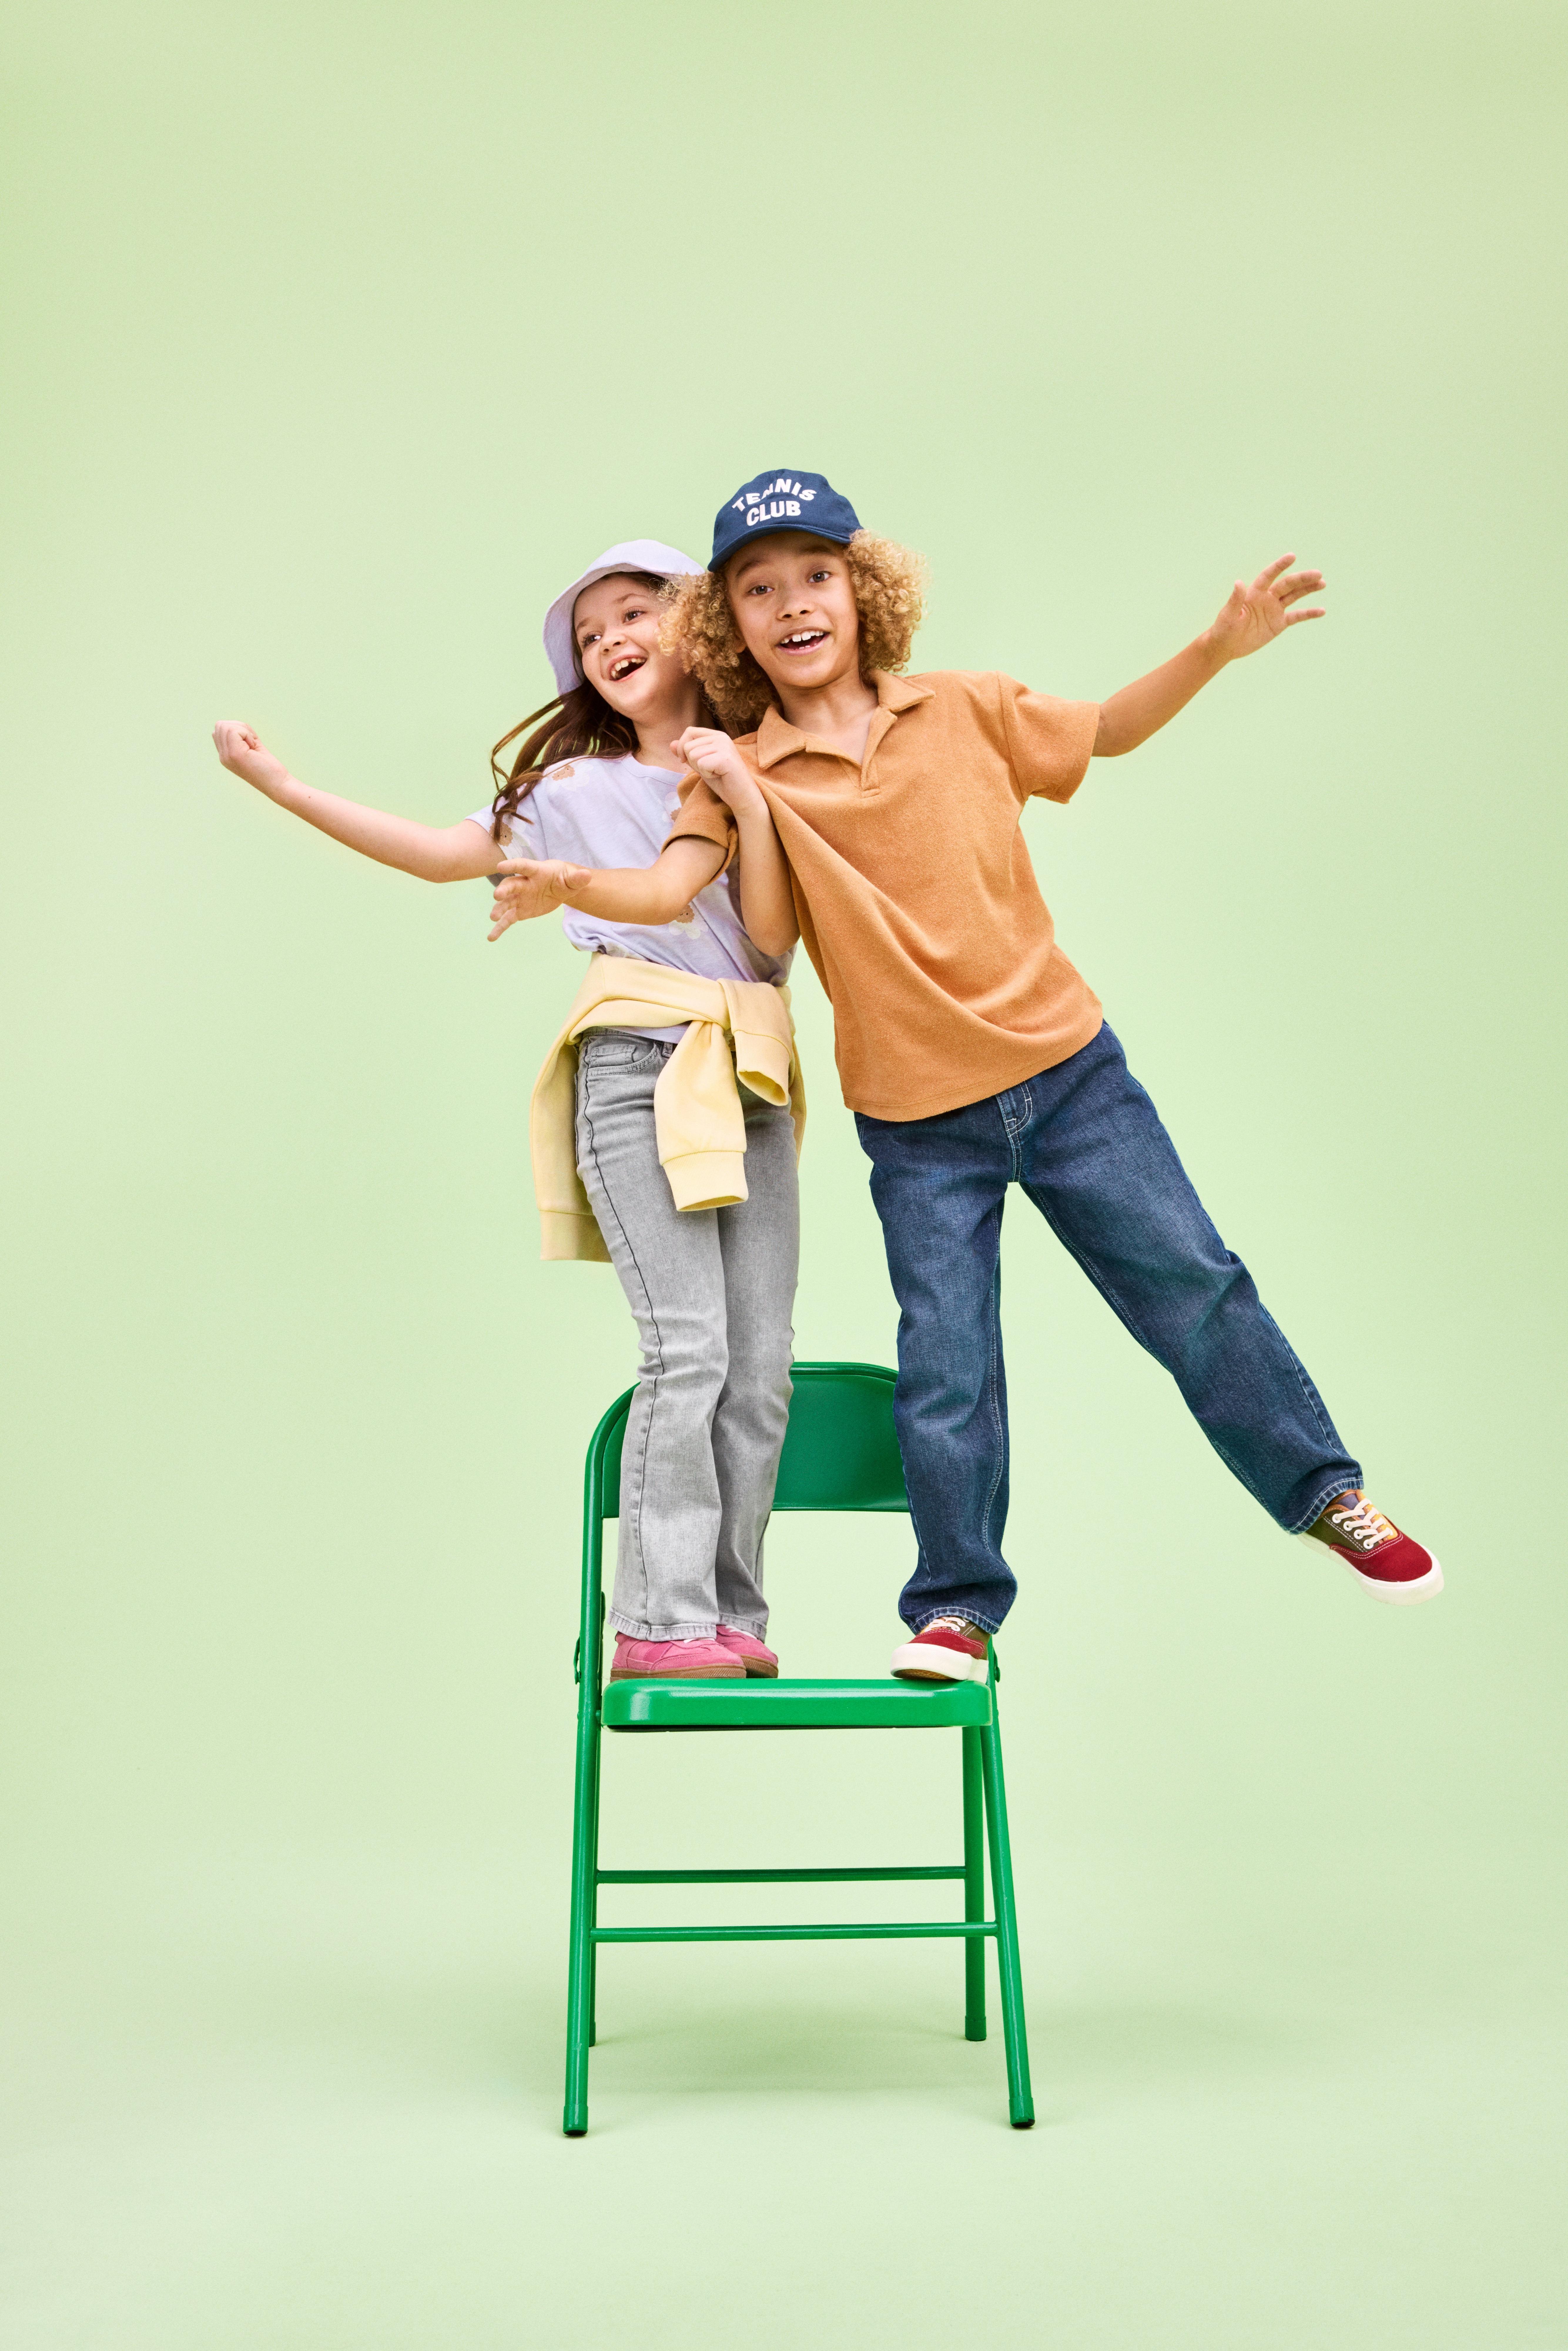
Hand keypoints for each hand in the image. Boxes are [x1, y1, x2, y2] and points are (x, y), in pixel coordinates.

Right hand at [212, 721, 291, 794]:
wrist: (278, 785)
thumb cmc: (269, 767)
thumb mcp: (252, 747)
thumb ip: (240, 737)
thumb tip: (233, 724)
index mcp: (225, 755)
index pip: (219, 730)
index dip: (237, 729)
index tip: (250, 742)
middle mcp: (223, 756)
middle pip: (220, 725)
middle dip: (239, 727)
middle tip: (252, 743)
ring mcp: (226, 755)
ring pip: (226, 726)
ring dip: (244, 731)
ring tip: (253, 746)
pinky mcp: (235, 754)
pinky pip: (234, 730)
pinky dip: (247, 734)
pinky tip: (255, 748)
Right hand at [487, 857, 588, 940]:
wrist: (560, 889)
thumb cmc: (565, 880)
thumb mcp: (573, 880)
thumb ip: (578, 878)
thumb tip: (587, 876)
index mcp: (536, 872)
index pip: (523, 866)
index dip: (512, 865)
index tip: (500, 866)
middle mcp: (524, 883)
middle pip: (511, 885)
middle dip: (504, 890)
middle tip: (497, 896)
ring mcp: (520, 898)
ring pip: (507, 903)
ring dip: (499, 909)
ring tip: (493, 917)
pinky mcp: (520, 911)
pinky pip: (508, 920)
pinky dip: (500, 928)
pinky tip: (492, 937)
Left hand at [672, 726, 763, 814]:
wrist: (741, 795)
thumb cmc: (722, 781)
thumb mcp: (700, 765)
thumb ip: (687, 754)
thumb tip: (671, 744)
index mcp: (716, 735)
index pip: (689, 731)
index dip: (682, 747)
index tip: (686, 761)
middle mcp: (721, 737)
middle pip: (688, 746)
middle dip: (693, 763)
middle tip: (711, 770)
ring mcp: (724, 746)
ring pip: (693, 755)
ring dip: (701, 769)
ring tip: (716, 772)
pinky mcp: (725, 757)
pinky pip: (701, 764)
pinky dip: (707, 774)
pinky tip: (719, 775)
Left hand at [1204, 556, 1325, 661]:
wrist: (1226, 646)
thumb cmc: (1223, 629)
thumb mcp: (1228, 615)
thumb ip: (1235, 599)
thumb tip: (1238, 582)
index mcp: (1254, 593)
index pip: (1269, 575)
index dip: (1280, 566)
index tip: (1292, 556)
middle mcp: (1267, 598)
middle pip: (1287, 585)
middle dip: (1302, 579)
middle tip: (1318, 574)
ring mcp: (1274, 610)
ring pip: (1294, 596)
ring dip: (1308, 589)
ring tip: (1322, 583)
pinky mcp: (1279, 623)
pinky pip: (1296, 617)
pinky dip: (1309, 613)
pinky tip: (1322, 611)